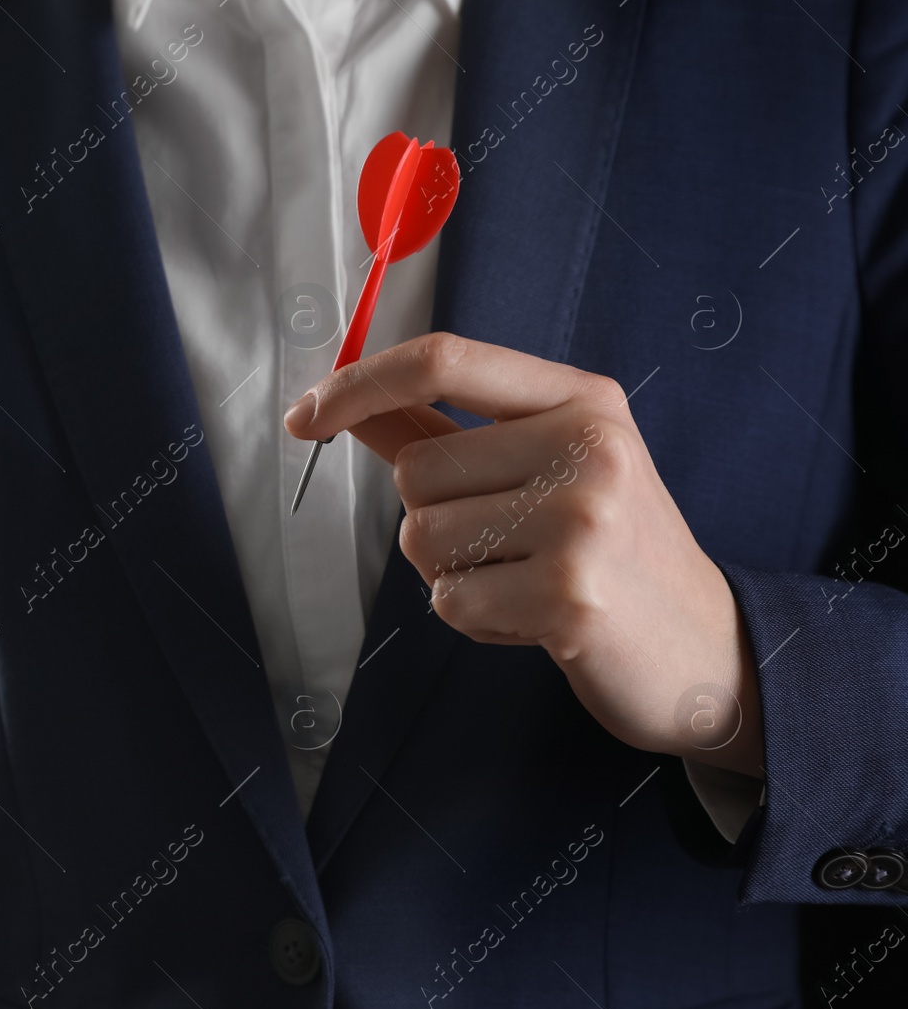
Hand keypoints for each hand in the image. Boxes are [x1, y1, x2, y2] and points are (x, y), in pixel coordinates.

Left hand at [284, 332, 763, 778]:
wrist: (706, 649)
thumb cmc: (608, 550)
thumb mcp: (543, 467)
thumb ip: (441, 430)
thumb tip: (342, 403)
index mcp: (582, 399)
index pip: (445, 359)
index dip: (358, 383)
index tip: (303, 417)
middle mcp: (588, 446)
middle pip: (416, 471)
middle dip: (434, 520)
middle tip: (511, 546)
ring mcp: (583, 520)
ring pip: (422, 539)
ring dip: (454, 574)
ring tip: (527, 580)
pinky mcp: (569, 596)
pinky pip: (450, 601)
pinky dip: (475, 620)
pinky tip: (536, 619)